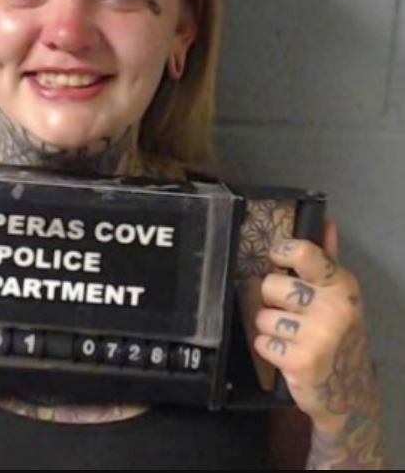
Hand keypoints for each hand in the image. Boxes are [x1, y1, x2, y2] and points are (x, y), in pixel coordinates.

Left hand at [253, 218, 376, 430]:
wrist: (349, 391)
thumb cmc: (338, 334)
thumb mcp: (337, 294)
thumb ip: (326, 258)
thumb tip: (325, 220)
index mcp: (340, 284)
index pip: (302, 252)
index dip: (280, 253)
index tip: (277, 260)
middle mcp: (333, 308)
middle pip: (270, 285)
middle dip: (271, 300)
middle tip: (288, 311)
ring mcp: (318, 337)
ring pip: (262, 316)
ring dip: (269, 328)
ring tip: (289, 335)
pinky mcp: (301, 362)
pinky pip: (261, 343)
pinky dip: (268, 349)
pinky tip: (287, 353)